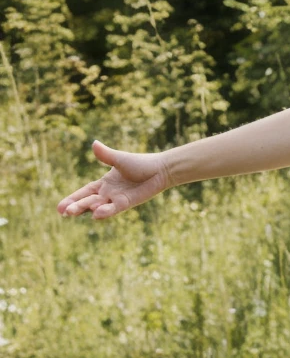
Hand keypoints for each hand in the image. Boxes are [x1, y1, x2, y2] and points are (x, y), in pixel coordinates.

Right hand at [57, 140, 173, 220]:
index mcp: (104, 183)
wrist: (160, 169)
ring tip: (73, 213)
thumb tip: (94, 143)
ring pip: (99, 206)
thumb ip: (105, 155)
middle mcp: (109, 193)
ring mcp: (118, 198)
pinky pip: (114, 208)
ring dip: (87, 209)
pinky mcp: (128, 202)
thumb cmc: (141, 163)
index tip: (60, 207)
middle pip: (89, 201)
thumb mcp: (119, 158)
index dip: (73, 199)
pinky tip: (96, 214)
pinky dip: (106, 211)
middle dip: (76, 206)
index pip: (85, 192)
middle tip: (64, 212)